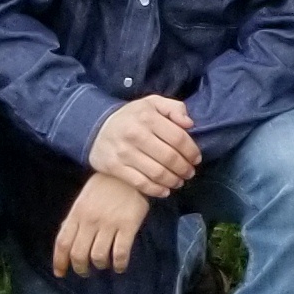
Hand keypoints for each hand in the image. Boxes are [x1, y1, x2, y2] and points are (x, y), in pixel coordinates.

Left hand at [54, 171, 156, 279]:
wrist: (129, 172)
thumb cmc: (104, 187)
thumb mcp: (83, 200)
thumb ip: (74, 221)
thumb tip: (65, 244)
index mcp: (77, 213)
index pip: (62, 242)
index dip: (59, 262)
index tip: (60, 273)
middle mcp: (90, 220)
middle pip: (78, 254)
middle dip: (80, 268)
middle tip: (85, 272)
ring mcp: (109, 223)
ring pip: (98, 256)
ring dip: (100, 266)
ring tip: (104, 265)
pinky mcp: (128, 225)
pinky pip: (120, 253)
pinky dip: (119, 265)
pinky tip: (119, 266)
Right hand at [89, 94, 203, 197]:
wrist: (96, 127)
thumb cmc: (131, 116)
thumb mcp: (152, 103)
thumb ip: (174, 108)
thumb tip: (190, 124)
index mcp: (148, 117)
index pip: (178, 138)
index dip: (191, 151)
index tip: (196, 159)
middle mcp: (136, 134)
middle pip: (169, 157)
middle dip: (184, 168)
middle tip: (190, 173)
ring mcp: (124, 152)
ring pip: (157, 172)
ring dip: (173, 180)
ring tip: (179, 182)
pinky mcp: (115, 167)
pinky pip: (140, 183)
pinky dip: (156, 190)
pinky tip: (165, 191)